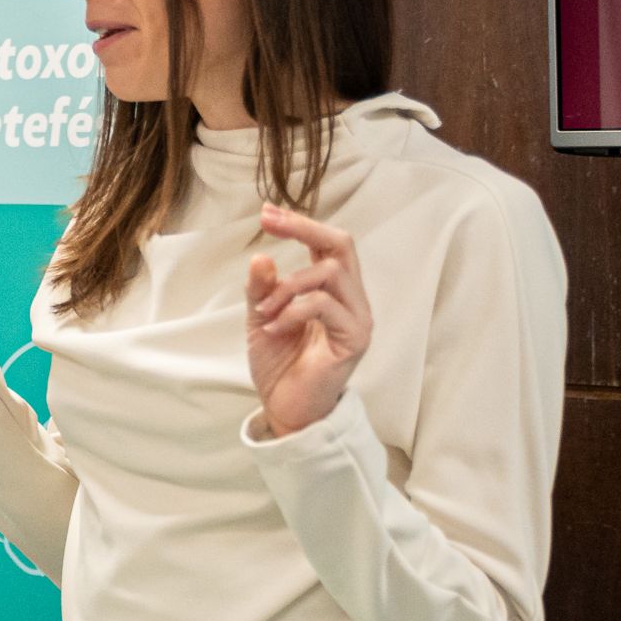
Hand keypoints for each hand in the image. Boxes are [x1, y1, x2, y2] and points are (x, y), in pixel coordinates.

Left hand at [247, 205, 371, 437]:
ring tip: (263, 311)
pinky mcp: (354, 339)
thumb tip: (262, 255)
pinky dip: (292, 311)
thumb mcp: (262, 317)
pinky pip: (324, 306)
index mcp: (334, 290)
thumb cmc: (279, 364)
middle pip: (342, 244)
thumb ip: (263, 288)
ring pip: (331, 272)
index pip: (328, 243)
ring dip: (288, 286)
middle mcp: (352, 299)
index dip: (300, 223)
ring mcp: (358, 318)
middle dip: (303, 228)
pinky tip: (274, 328)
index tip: (266, 212)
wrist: (286, 408)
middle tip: (268, 223)